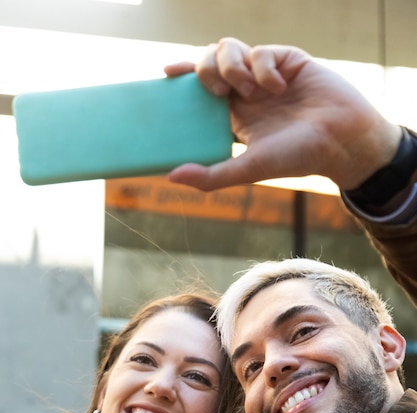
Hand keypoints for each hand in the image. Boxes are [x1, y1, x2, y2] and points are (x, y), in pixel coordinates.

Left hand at [165, 37, 400, 190]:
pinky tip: (279, 87)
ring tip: (249, 90)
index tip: (167, 73)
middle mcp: (247, 93)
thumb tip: (170, 177)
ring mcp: (266, 75)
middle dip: (206, 69)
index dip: (184, 78)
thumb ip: (213, 175)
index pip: (200, 92)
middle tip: (218, 90)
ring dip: (231, 66)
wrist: (343, 141)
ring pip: (230, 48)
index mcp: (235, 116)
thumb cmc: (298, 157)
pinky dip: (263, 67)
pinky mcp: (287, 60)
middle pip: (210, 63)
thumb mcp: (251, 168)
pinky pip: (261, 51)